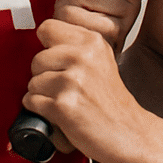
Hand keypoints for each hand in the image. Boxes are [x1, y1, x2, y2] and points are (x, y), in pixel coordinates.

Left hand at [25, 19, 146, 162]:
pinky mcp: (63, 105)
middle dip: (44, 76)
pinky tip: (59, 113)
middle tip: (64, 88)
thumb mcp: (101, 61)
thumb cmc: (113, 104)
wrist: (130, 134)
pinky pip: (32, 101)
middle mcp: (82, 56)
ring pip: (33, 82)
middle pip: (37, 58)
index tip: (55, 61)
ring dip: (42, 95)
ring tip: (65, 102)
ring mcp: (73, 80)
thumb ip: (75, 47)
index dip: (47, 47)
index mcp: (92, 41)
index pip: (47, 28)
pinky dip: (40, 111)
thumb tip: (43, 43)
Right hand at [54, 0, 157, 53]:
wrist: (95, 40)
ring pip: (118, 5)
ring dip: (123, 18)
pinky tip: (103, 30)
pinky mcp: (65, 17)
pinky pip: (107, 25)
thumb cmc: (117, 2)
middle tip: (119, 6)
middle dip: (131, 0)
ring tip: (111, 18)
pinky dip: (112, 32)